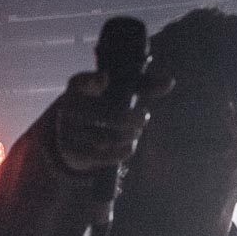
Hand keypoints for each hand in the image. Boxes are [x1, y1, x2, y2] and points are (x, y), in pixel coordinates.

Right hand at [53, 69, 172, 174]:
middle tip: (145, 118)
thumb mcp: (119, 90)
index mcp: (77, 86)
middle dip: (126, 118)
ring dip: (124, 137)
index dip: (92, 81)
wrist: (76, 132)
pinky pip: (95, 156)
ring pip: (100, 138)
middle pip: (99, 114)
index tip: (106, 79)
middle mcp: (67, 107)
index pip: (82, 81)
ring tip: (138, 133)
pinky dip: (116, 154)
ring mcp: (66, 131)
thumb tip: (170, 83)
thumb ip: (143, 86)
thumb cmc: (104, 104)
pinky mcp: (69, 151)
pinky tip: (130, 148)